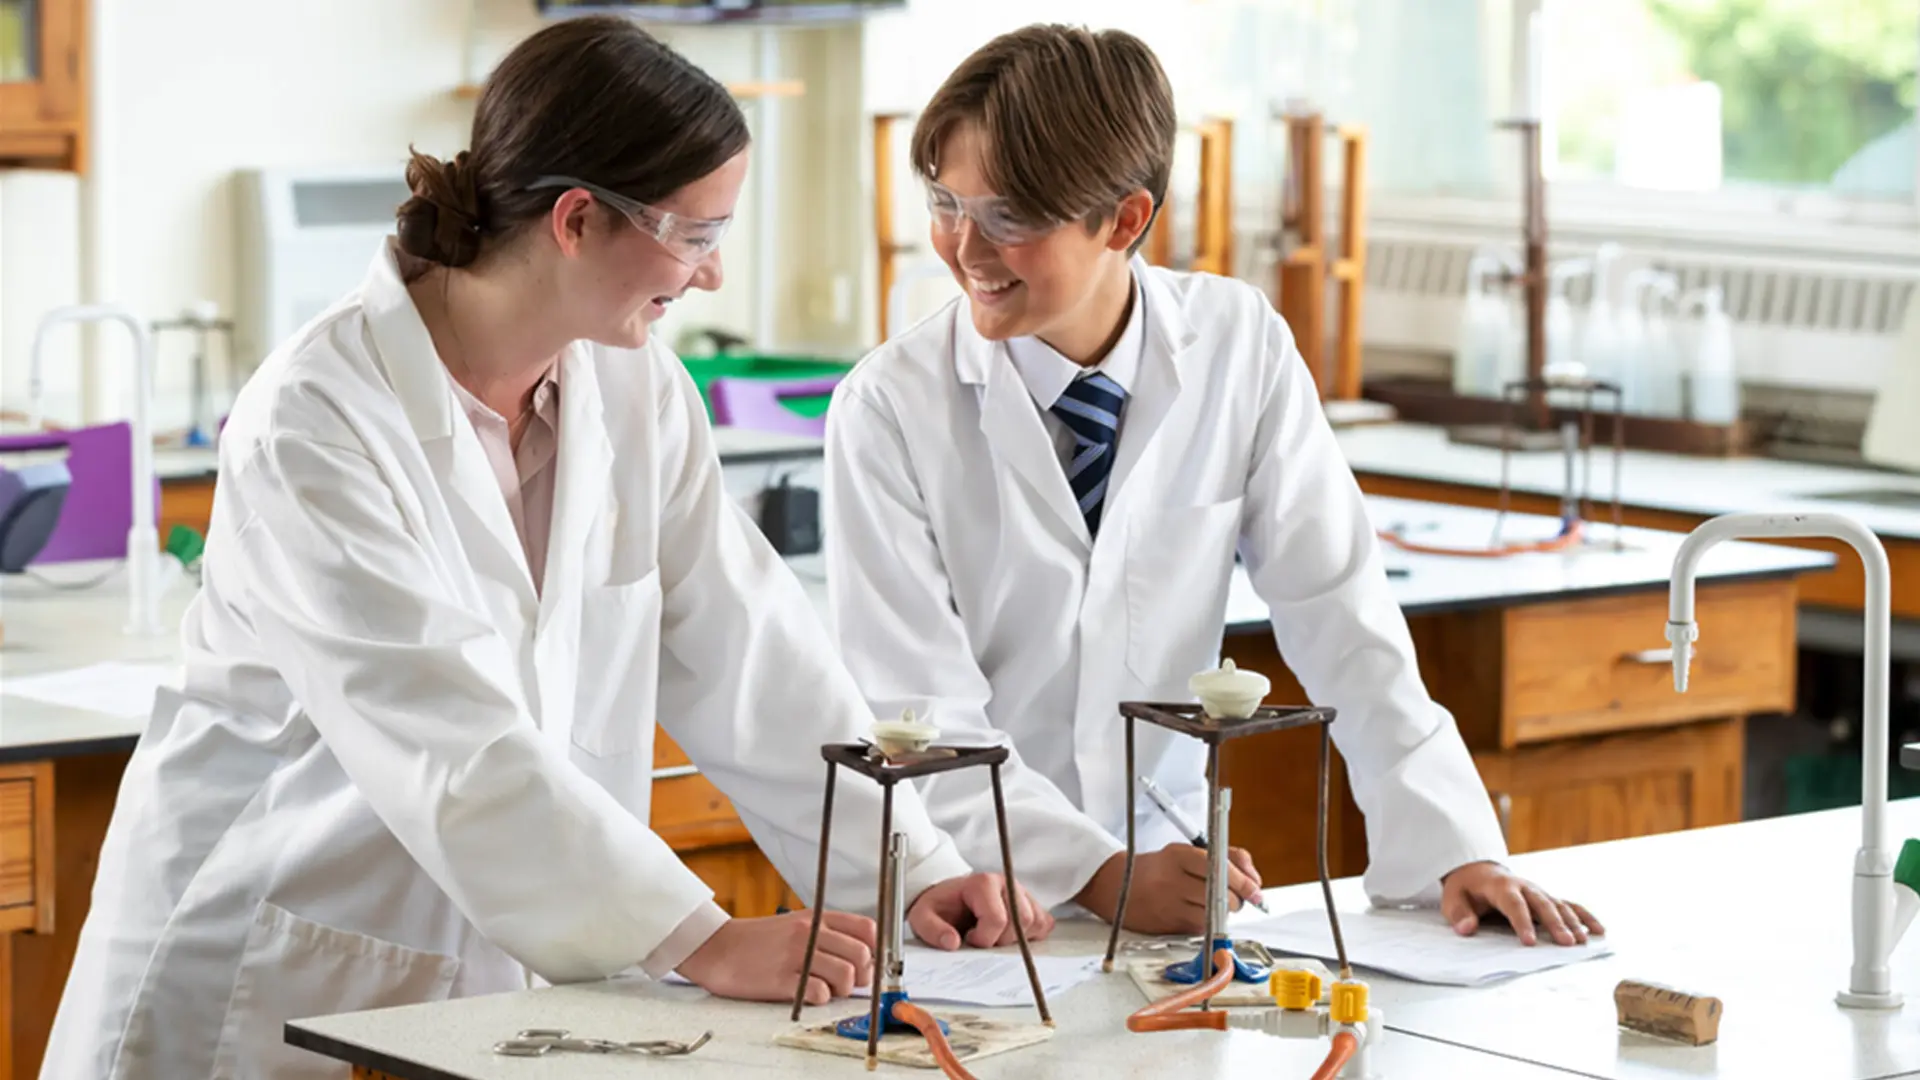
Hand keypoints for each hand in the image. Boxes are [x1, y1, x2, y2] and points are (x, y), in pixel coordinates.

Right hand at [676, 910, 875, 1005]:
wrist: (718, 948)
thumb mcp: (797, 925)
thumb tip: (861, 958)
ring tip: (826, 990)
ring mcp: (796, 955)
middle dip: (861, 976)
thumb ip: (827, 935)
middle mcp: (810, 933)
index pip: (866, 929)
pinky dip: (820, 999)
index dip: (876, 950)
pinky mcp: (781, 979)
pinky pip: (818, 992)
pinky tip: (808, 995)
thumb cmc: (759, 941)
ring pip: (845, 975)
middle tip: (847, 983)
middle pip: (861, 955)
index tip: (868, 963)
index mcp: (817, 918)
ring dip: (841, 990)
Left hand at [908, 872, 1055, 949]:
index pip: (998, 918)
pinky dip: (1031, 936)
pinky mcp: (1030, 904)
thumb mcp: (922, 917)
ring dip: (1016, 938)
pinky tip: (1010, 936)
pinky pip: (1044, 923)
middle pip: (1021, 921)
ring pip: (1035, 922)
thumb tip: (952, 943)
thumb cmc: (940, 907)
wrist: (948, 899)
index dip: (984, 938)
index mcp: (982, 883)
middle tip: (982, 940)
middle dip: (1001, 940)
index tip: (969, 940)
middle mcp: (1006, 884)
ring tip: (995, 937)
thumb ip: (932, 929)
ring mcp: (1021, 893)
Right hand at [1074, 844, 1263, 934]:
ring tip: (1215, 904)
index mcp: (1178, 856)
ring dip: (1224, 912)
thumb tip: (1255, 880)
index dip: (1242, 880)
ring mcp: (1169, 905)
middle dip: (1236, 899)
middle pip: (1221, 895)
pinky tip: (1198, 912)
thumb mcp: (1187, 852)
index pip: (1218, 867)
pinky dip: (1208, 923)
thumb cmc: (1159, 869)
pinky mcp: (1169, 927)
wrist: (1116, 887)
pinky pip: (1202, 928)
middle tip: (1235, 896)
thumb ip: (1226, 857)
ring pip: (1214, 915)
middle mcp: (1172, 880)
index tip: (1256, 889)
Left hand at [1440, 861, 1604, 945]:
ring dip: (1573, 923)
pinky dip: (1585, 916)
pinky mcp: (1547, 898)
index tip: (1529, 942)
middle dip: (1555, 924)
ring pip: (1559, 905)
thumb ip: (1459, 914)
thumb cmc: (1466, 889)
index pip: (1513, 905)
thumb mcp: (1453, 899)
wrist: (1477, 871)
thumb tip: (1467, 929)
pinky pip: (1569, 905)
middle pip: (1542, 904)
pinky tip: (1599, 931)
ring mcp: (1538, 892)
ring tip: (1584, 942)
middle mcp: (1524, 887)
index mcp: (1500, 886)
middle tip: (1567, 943)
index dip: (1521, 922)